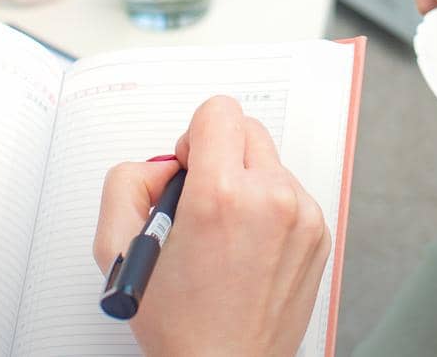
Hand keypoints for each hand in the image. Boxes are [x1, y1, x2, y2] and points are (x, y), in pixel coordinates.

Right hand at [93, 96, 329, 356]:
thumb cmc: (179, 324)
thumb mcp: (119, 249)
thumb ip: (128, 183)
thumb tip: (161, 164)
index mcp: (221, 195)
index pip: (218, 111)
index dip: (194, 137)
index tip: (189, 169)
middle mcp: (270, 198)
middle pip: (247, 129)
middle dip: (219, 155)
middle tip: (202, 200)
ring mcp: (302, 216)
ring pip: (269, 162)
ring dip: (246, 182)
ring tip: (225, 234)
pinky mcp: (318, 233)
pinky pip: (290, 193)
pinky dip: (269, 208)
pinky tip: (248, 248)